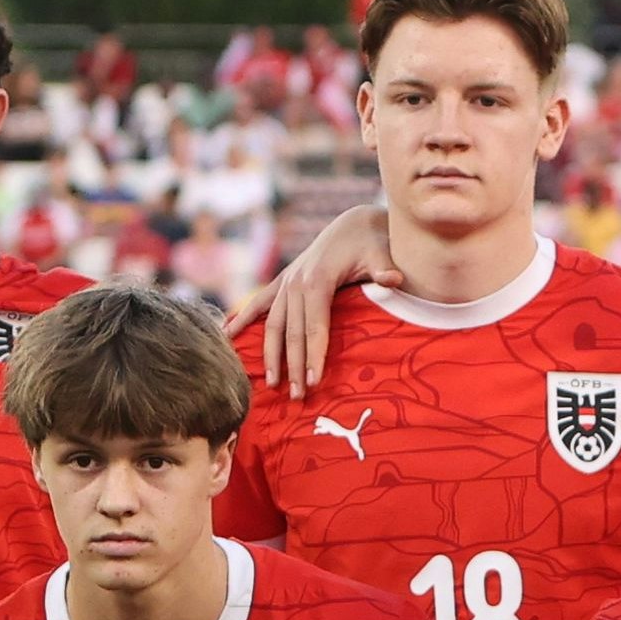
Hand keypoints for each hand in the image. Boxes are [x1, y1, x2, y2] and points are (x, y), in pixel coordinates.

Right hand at [226, 203, 396, 394]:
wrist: (353, 223)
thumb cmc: (370, 241)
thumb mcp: (381, 251)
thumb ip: (384, 268)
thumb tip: (393, 279)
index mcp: (317, 279)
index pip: (314, 326)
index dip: (314, 355)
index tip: (315, 382)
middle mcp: (296, 282)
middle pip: (292, 333)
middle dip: (294, 366)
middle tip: (298, 396)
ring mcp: (286, 283)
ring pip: (273, 325)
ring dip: (270, 355)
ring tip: (272, 384)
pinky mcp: (283, 282)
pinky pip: (259, 304)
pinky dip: (241, 319)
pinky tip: (227, 336)